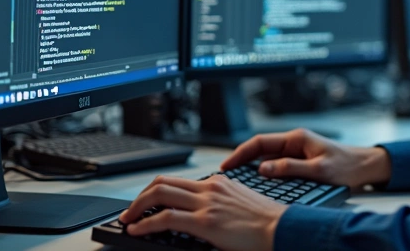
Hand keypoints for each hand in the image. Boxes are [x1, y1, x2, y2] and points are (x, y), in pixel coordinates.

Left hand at [119, 174, 286, 250]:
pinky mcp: (205, 222)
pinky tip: (137, 229)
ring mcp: (206, 203)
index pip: (177, 180)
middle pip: (162, 182)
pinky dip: (145, 223)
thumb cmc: (267, 222)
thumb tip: (203, 211)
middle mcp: (209, 188)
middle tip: (130, 210)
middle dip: (140, 196)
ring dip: (137, 207)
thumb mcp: (241, 203)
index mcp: (218, 183)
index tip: (146, 202)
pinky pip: (166, 218)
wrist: (282, 228)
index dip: (155, 190)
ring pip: (159, 195)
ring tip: (128, 219)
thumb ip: (220, 202)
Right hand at [222, 128, 391, 189]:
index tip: (227, 165)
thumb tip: (263, 169)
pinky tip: (259, 185)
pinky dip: (266, 174)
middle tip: (226, 176)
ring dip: (252, 169)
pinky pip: (277, 167)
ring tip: (237, 182)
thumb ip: (290, 168)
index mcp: (297, 138)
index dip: (240, 153)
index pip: (260, 142)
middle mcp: (295, 143)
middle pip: (260, 150)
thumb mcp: (318, 169)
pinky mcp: (301, 162)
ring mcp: (297, 152)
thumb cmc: (347, 166)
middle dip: (242, 161)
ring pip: (268, 160)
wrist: (366, 168)